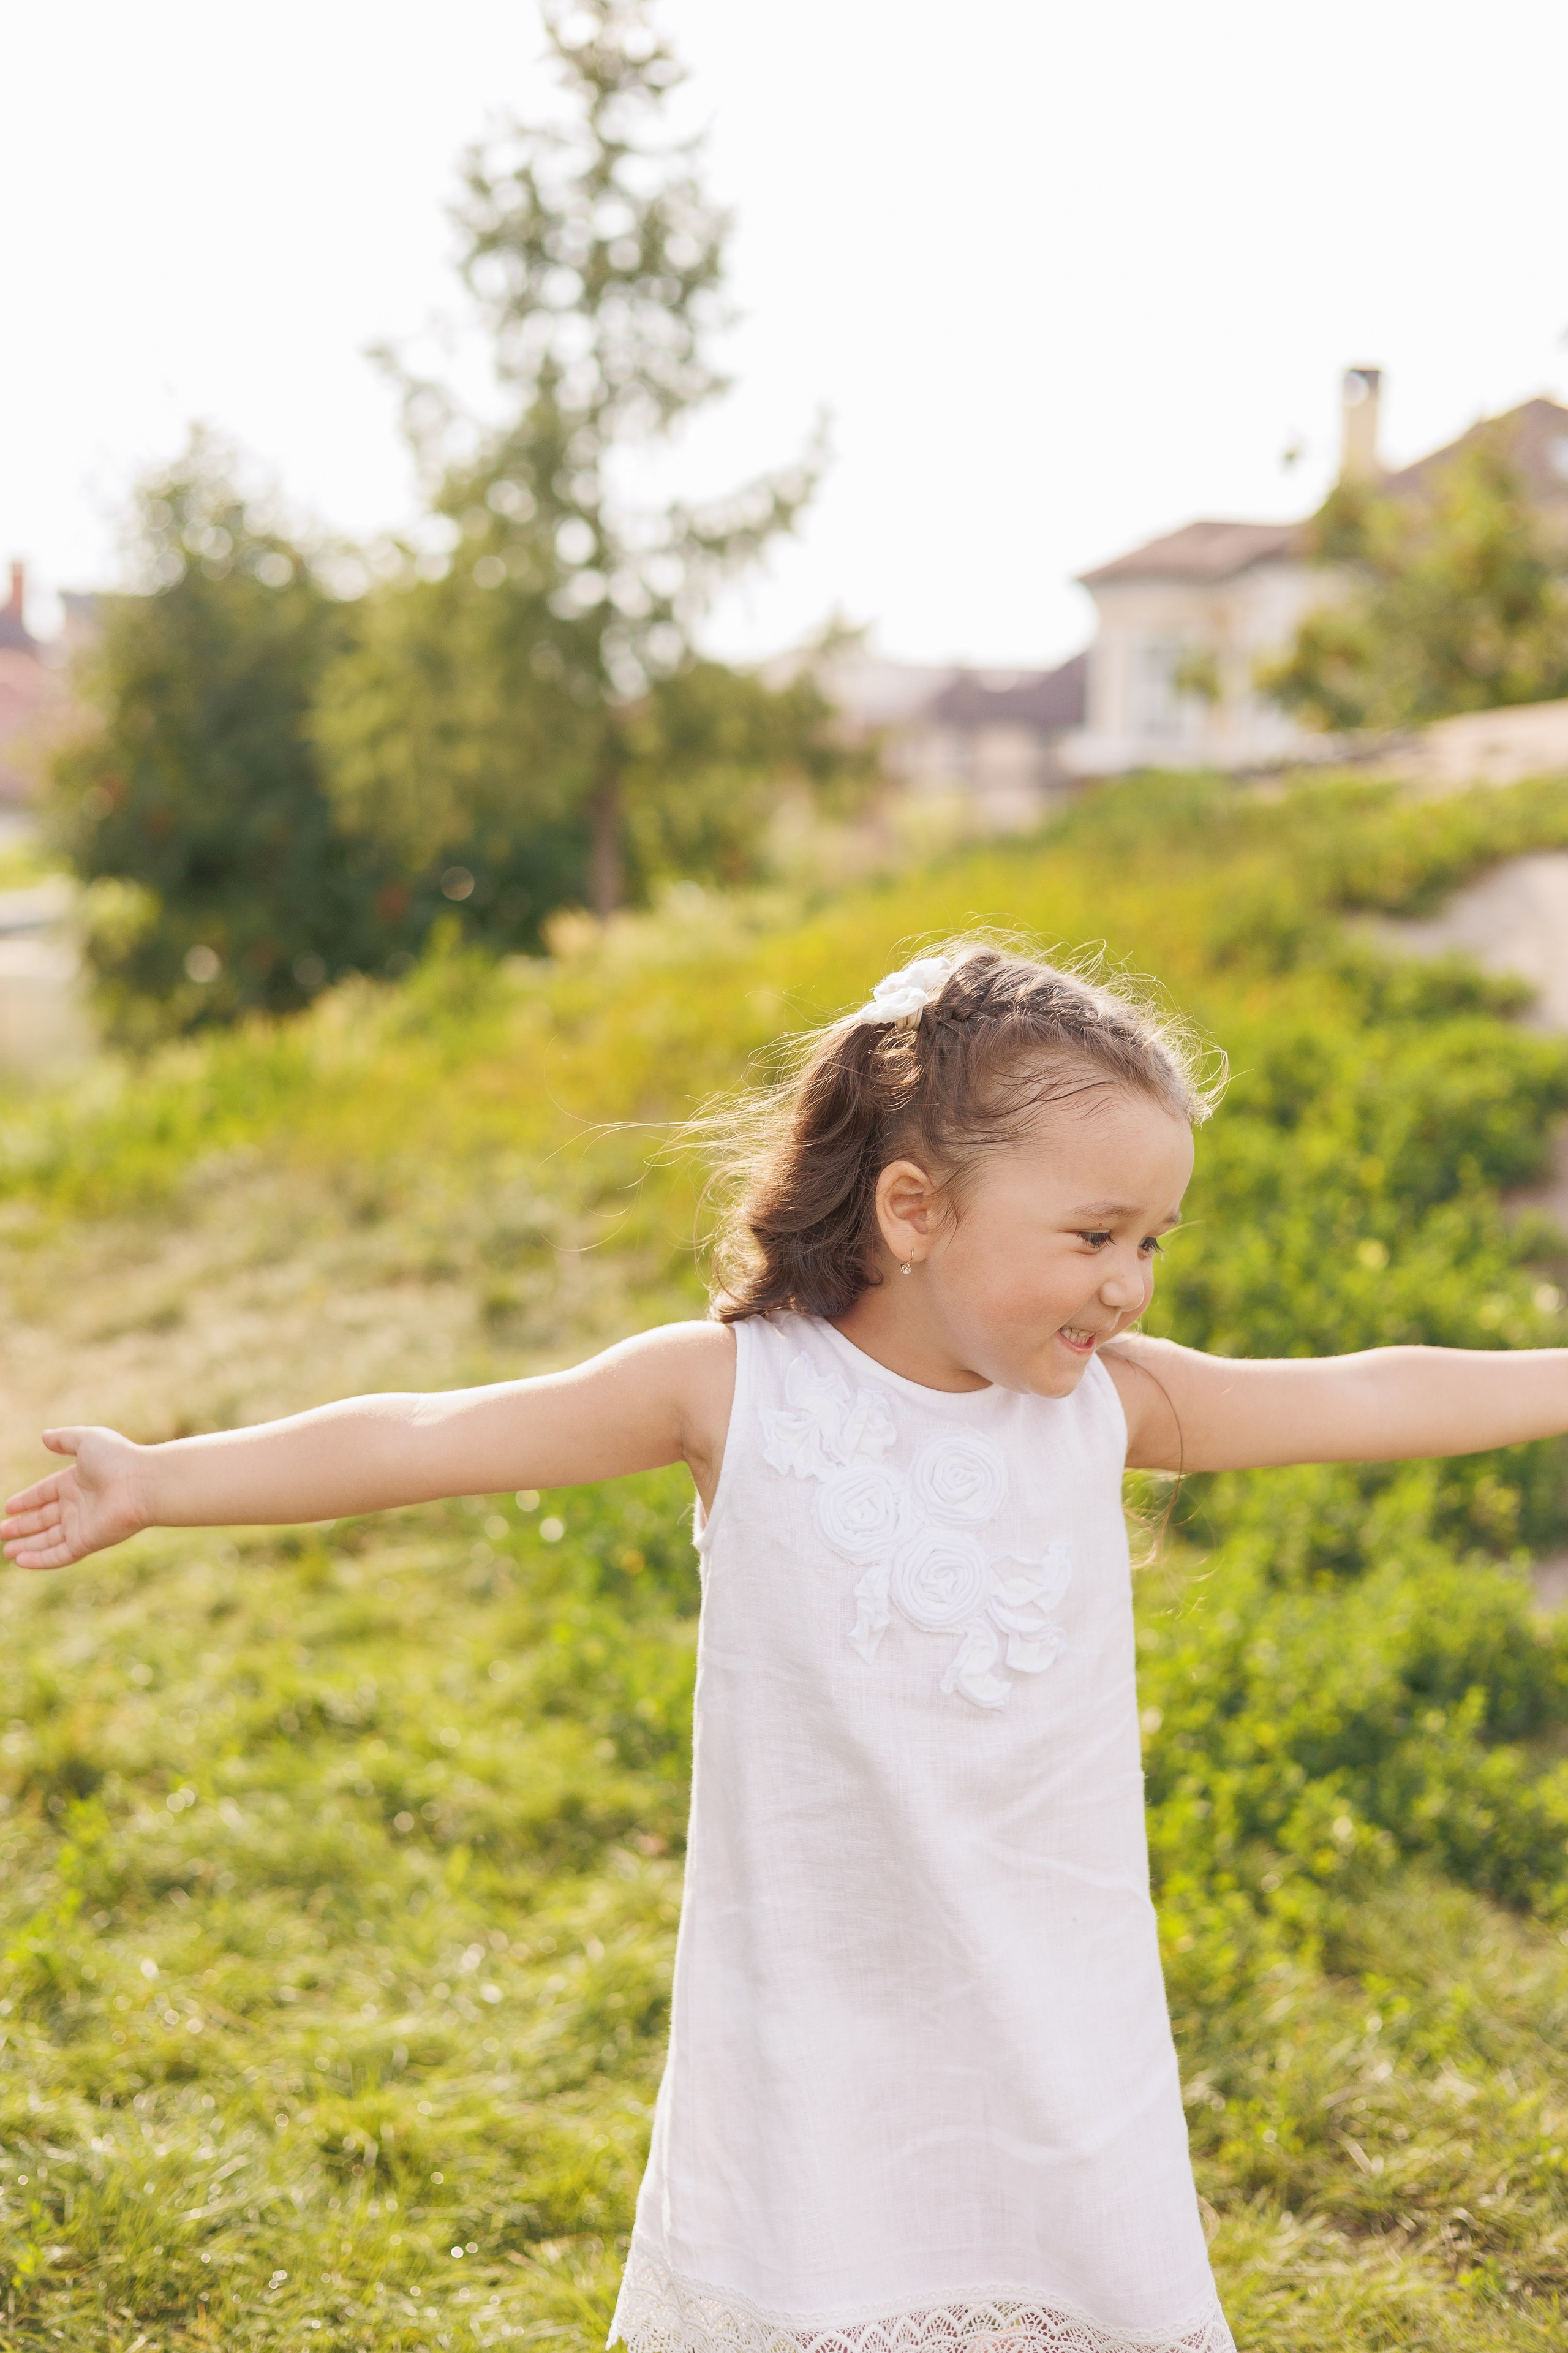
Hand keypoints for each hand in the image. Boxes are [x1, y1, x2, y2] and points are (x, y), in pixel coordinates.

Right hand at [2, 1428, 150, 1570]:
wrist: (142, 1483)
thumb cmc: (118, 1458)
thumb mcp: (86, 1440)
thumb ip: (65, 1439)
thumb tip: (44, 1436)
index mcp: (76, 1481)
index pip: (45, 1493)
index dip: (26, 1500)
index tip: (8, 1507)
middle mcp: (78, 1505)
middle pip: (44, 1519)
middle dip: (22, 1526)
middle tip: (1, 1532)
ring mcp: (82, 1525)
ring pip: (48, 1540)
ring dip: (27, 1546)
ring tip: (6, 1551)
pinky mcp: (86, 1542)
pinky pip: (59, 1554)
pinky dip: (40, 1559)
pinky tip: (21, 1561)